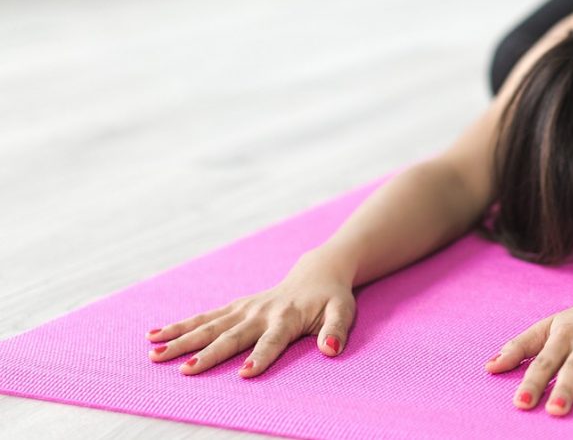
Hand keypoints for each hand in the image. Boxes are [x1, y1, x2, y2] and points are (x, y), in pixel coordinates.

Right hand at [144, 250, 356, 376]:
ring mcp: (244, 309)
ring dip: (181, 340)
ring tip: (155, 354)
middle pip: (231, 336)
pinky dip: (179, 326)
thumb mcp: (343, 312)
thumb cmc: (331, 299)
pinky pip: (203, 317)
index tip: (244, 374)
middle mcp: (261, 313)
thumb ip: (337, 331)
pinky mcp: (234, 307)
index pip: (272, 341)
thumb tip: (330, 350)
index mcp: (287, 318)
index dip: (260, 357)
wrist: (317, 273)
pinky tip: (154, 336)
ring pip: (209, 326)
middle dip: (208, 353)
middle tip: (185, 370)